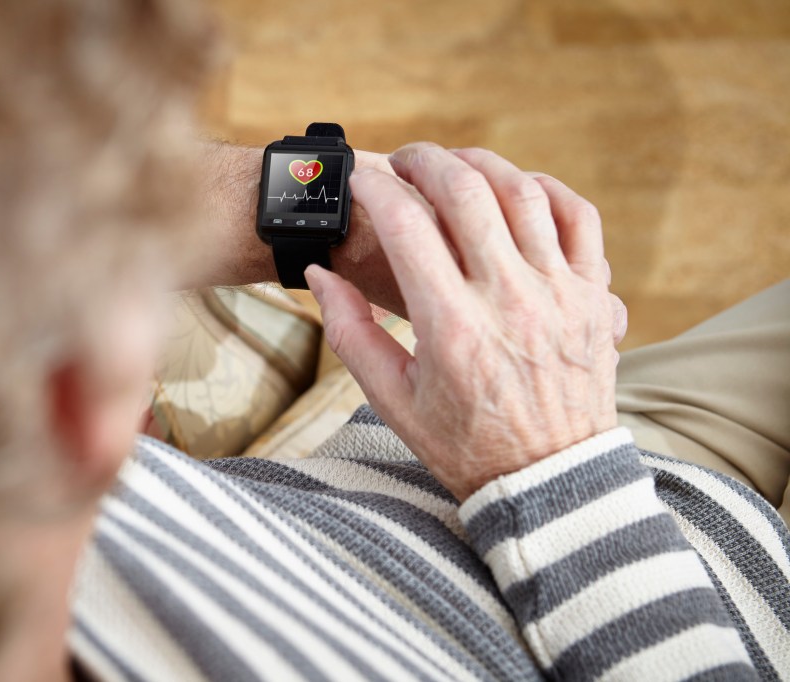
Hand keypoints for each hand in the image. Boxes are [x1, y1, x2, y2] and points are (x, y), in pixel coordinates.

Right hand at [305, 145, 618, 500]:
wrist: (548, 481)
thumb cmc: (463, 444)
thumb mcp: (391, 399)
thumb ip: (350, 332)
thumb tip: (321, 275)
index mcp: (452, 326)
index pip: (407, 225)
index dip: (376, 189)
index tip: (362, 183)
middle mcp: (509, 300)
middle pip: (465, 190)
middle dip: (425, 161)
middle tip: (404, 163)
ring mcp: (560, 293)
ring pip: (523, 192)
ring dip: (482, 165)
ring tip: (455, 167)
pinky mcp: (594, 296)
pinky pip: (579, 217)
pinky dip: (547, 189)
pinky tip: (519, 189)